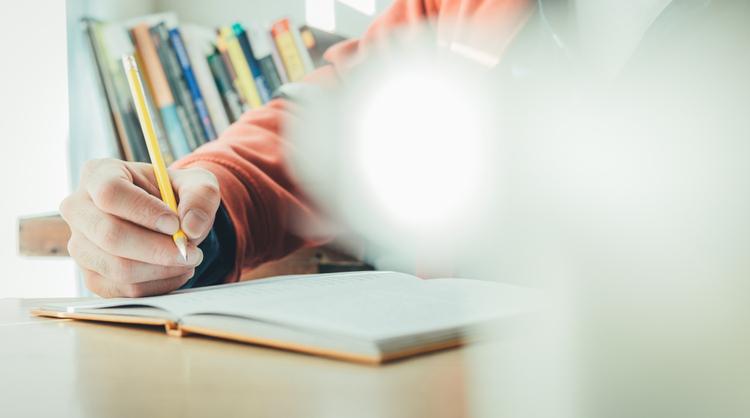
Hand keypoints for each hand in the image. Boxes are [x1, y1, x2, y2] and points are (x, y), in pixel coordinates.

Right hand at [60, 158, 220, 297]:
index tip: (175, 224)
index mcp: (98, 174)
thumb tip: (191, 227)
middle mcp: (79, 209)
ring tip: (188, 260)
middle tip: (191, 252)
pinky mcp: (91, 276)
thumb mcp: (196, 183)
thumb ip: (200, 195)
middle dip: (157, 249)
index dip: (144, 211)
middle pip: (109, 235)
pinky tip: (176, 271)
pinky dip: (157, 285)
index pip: (110, 193)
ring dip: (161, 270)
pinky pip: (123, 290)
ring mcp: (80, 246)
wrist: (168, 220)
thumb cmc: (175, 195)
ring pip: (117, 268)